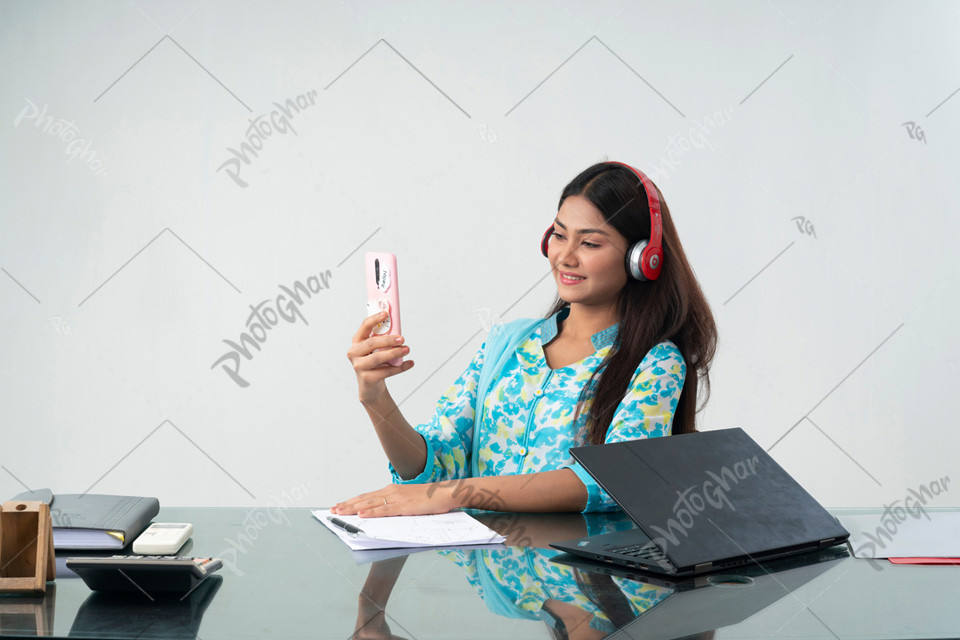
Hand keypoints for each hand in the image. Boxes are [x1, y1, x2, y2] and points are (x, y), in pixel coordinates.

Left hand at [332, 482, 460, 517]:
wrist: (447, 493)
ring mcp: (397, 498)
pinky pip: (384, 510)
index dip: (353, 501)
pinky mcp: (404, 506)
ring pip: (370, 503)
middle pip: (365, 498)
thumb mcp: (410, 502)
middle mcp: (392, 491)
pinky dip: (371, 512)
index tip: (340, 505)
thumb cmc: (431, 499)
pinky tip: (361, 515)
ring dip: (353, 508)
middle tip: (333, 510)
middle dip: (347, 504)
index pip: (368, 496)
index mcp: (393, 490)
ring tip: (340, 512)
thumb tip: (386, 514)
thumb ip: (398, 506)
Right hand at [347, 312, 414, 404]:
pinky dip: (400, 367)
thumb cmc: (375, 363)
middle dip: (388, 340)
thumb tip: (398, 330)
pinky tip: (409, 363)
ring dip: (395, 353)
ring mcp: (359, 366)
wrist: (370, 387)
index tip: (386, 314)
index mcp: (357, 341)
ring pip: (378, 358)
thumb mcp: (377, 349)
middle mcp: (354, 353)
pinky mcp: (367, 378)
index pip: (364, 327)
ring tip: (407, 349)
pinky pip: (386, 371)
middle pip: (372, 343)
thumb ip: (383, 339)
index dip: (374, 319)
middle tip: (402, 338)